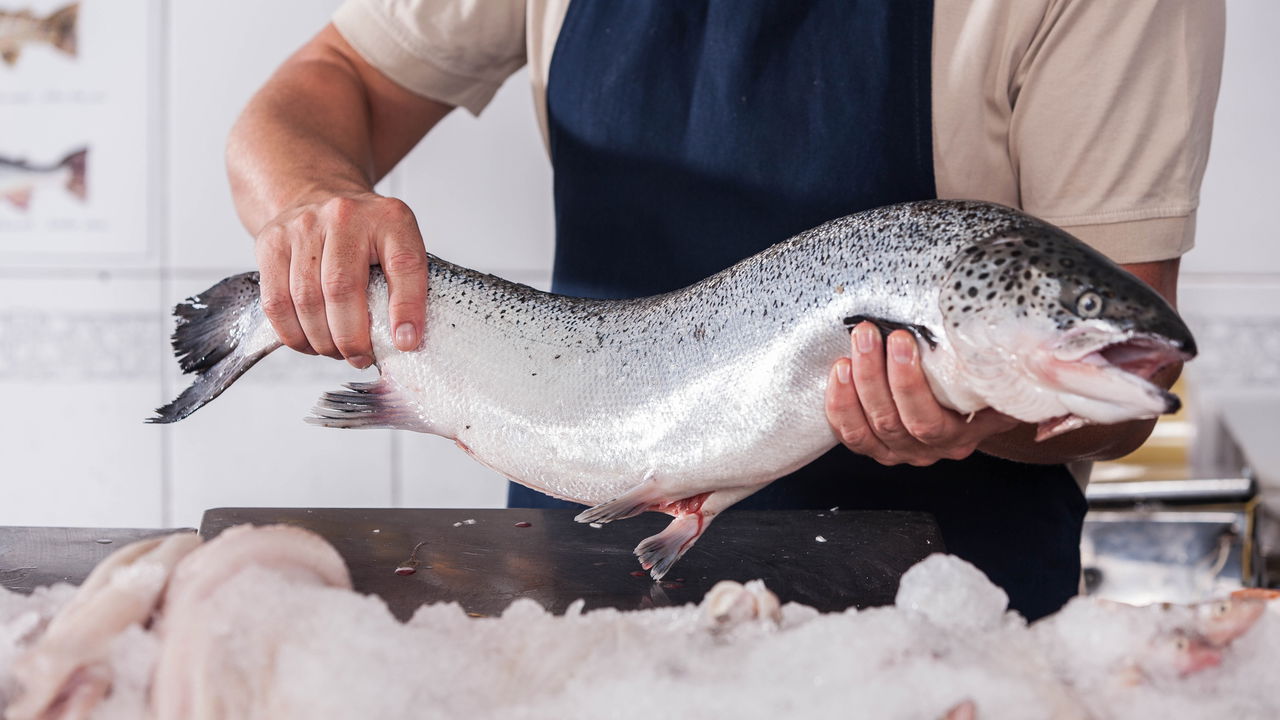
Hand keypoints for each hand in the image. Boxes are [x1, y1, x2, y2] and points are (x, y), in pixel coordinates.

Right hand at [253, 191, 427, 367]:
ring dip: (321, 340)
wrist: (318, 196)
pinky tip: (309, 342)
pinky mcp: (271, 243)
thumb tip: (402, 342)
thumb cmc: (365, 235)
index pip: (404, 264)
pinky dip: (292, 333)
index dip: (406, 308)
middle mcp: (344, 215)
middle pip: (342, 288)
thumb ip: (406, 286)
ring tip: (336, 352)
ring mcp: (303, 226)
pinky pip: (276, 302)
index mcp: (390, 218)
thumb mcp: (398, 246)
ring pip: (305, 299)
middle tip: (361, 358)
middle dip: (351, 337)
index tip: (405, 343)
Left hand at [825, 322, 1018, 465]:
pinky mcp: (870, 445)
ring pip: (869, 428)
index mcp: (960, 438)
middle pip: (896, 422)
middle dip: (879, 374)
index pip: (932, 423)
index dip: (910, 384)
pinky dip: (838, 404)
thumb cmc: (978, 383)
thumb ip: (1007, 372)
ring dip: (858, 383)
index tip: (904, 340)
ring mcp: (896, 451)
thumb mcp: (998, 382)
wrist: (963, 405)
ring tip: (857, 344)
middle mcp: (927, 449)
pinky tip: (838, 371)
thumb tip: (1034, 351)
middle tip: (873, 332)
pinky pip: (848, 433)